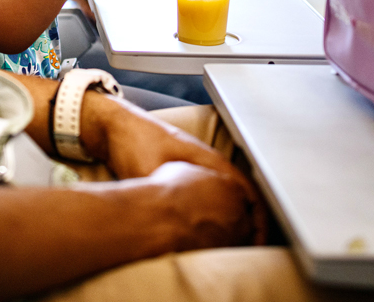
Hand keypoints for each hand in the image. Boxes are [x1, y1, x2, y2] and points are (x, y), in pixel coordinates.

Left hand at [83, 94, 267, 243]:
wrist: (112, 126)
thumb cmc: (133, 140)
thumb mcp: (151, 173)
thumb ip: (168, 196)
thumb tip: (177, 224)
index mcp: (208, 160)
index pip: (248, 189)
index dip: (259, 216)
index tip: (261, 238)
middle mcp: (207, 162)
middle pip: (242, 193)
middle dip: (252, 221)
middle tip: (252, 247)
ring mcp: (196, 165)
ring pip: (227, 194)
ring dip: (236, 216)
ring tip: (236, 242)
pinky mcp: (183, 171)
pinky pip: (210, 194)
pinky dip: (218, 210)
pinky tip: (209, 226)